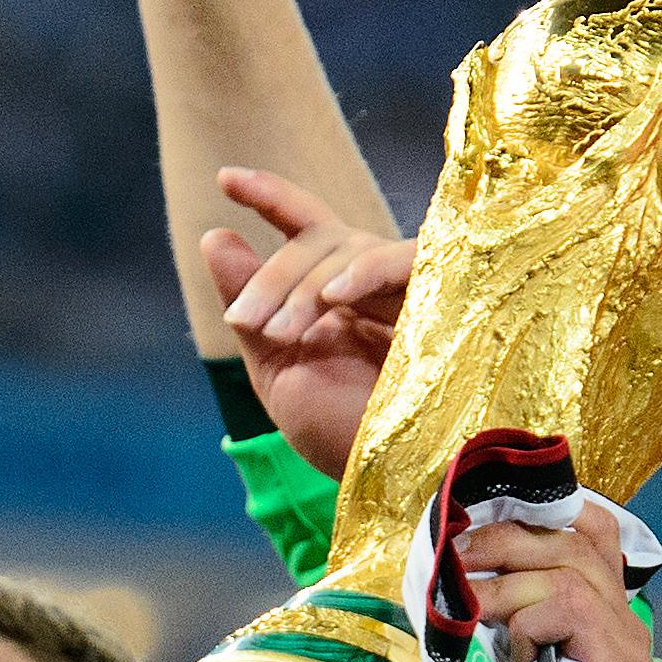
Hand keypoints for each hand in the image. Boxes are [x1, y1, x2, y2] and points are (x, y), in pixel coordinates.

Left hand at [202, 166, 414, 479]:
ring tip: (283, 333)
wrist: (394, 482)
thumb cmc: (343, 439)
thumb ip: (250, 309)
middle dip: (272, 275)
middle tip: (248, 322)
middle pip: (318, 239)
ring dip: (304, 284)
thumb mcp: (279, 372)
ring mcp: (410, 287)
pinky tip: (335, 296)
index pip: (308, 230)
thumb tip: (215, 235)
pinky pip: (399, 259)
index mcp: (339, 299)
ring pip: (348, 247)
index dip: (271, 198)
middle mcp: (375, 284)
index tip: (224, 178)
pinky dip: (362, 270)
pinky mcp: (447, 293)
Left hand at [459, 501, 652, 661]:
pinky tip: (516, 659)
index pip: (598, 531)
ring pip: (562, 574)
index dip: (558, 509)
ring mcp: (625, 632)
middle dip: (505, 541)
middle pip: (571, 545)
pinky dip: (525, 627)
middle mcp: (625, 612)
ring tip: (470, 608)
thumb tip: (466, 568)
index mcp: (610, 605)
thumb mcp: (527, 651)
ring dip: (503, 587)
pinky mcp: (616, 651)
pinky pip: (559, 610)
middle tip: (457, 555)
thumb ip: (519, 609)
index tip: (510, 508)